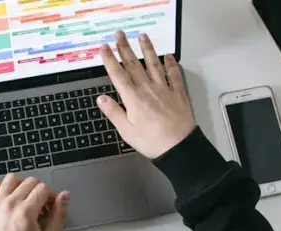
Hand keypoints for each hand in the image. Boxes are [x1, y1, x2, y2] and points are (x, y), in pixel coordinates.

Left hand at [0, 174, 69, 230]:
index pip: (43, 188)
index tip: (50, 207)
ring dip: (22, 184)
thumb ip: (59, 215)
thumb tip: (64, 195)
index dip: (51, 196)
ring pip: (11, 178)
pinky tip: (9, 198)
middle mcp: (10, 204)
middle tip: (40, 205)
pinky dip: (3, 187)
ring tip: (25, 198)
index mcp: (26, 212)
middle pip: (29, 181)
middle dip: (39, 190)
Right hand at [97, 31, 195, 158]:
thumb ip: (114, 112)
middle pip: (134, 65)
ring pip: (154, 64)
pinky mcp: (177, 94)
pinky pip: (174, 75)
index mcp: (133, 99)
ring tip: (143, 36)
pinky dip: (171, 64)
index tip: (104, 48)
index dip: (110, 60)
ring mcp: (164, 89)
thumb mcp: (127, 131)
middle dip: (125, 48)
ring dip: (147, 49)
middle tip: (119, 34)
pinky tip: (169, 56)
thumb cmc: (152, 141)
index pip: (118, 75)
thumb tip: (101, 98)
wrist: (179, 147)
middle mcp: (148, 89)